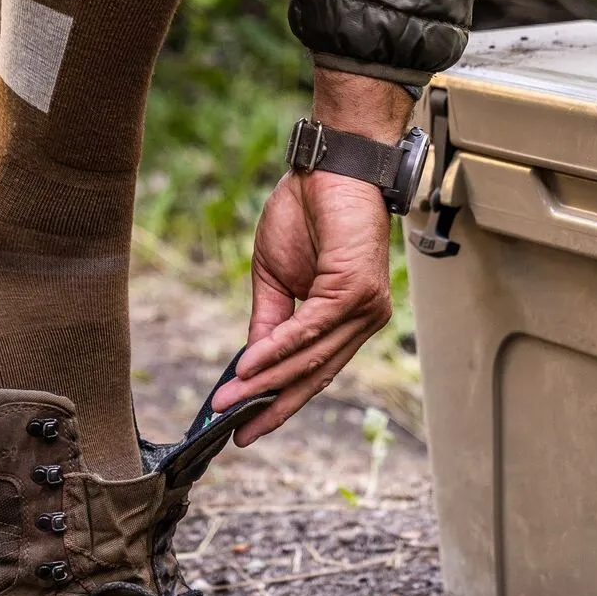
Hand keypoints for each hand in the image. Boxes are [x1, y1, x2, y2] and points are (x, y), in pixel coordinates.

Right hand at [212, 70, 413, 444]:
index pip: (313, 371)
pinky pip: (312, 330)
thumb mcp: (277, 275)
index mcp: (347, 319)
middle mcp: (363, 319)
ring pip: (311, 358)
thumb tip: (250, 365)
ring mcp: (365, 307)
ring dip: (266, 381)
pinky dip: (278, 349)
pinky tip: (250, 364)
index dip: (278, 400)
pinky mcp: (356, 290)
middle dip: (271, 405)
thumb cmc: (309, 211)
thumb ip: (270, 320)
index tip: (244, 425)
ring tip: (231, 398)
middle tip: (234, 430)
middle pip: (314, 375)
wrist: (332, 165)